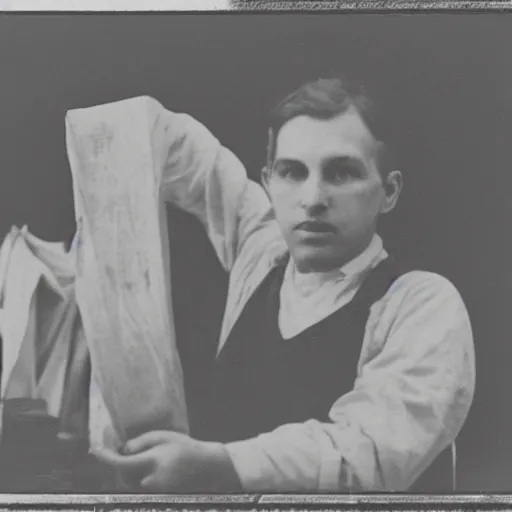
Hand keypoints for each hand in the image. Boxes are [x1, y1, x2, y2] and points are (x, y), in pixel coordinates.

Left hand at [92, 430, 242, 492]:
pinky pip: (139, 484)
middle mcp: (152, 481)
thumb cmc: (188, 448)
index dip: (105, 457)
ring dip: (126, 468)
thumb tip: (123, 451)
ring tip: (132, 453)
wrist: (208, 468)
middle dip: (117, 461)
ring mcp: (155, 491)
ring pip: (130, 480)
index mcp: (154, 463)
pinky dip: (135, 474)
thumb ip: (141, 443)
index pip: (122, 463)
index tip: (94, 449)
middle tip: (114, 445)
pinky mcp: (158, 495)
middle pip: (123, 474)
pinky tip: (142, 463)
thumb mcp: (165, 437)